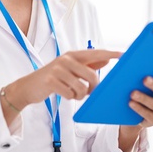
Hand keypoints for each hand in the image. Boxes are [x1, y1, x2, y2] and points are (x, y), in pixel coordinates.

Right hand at [2, 49, 120, 109]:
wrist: (29, 86)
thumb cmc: (53, 78)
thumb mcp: (69, 68)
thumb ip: (87, 64)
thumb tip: (106, 58)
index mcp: (72, 55)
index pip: (95, 53)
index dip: (109, 53)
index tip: (123, 54)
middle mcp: (66, 59)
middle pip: (92, 76)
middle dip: (93, 88)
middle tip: (88, 92)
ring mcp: (58, 70)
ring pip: (82, 88)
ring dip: (80, 95)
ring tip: (73, 93)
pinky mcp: (51, 81)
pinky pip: (70, 94)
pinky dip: (70, 98)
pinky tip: (64, 94)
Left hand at [128, 73, 152, 127]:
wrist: (136, 111)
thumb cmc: (142, 89)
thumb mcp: (145, 81)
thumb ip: (145, 73)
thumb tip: (134, 64)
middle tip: (144, 79)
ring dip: (145, 98)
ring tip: (133, 93)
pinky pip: (149, 115)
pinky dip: (139, 108)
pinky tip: (131, 103)